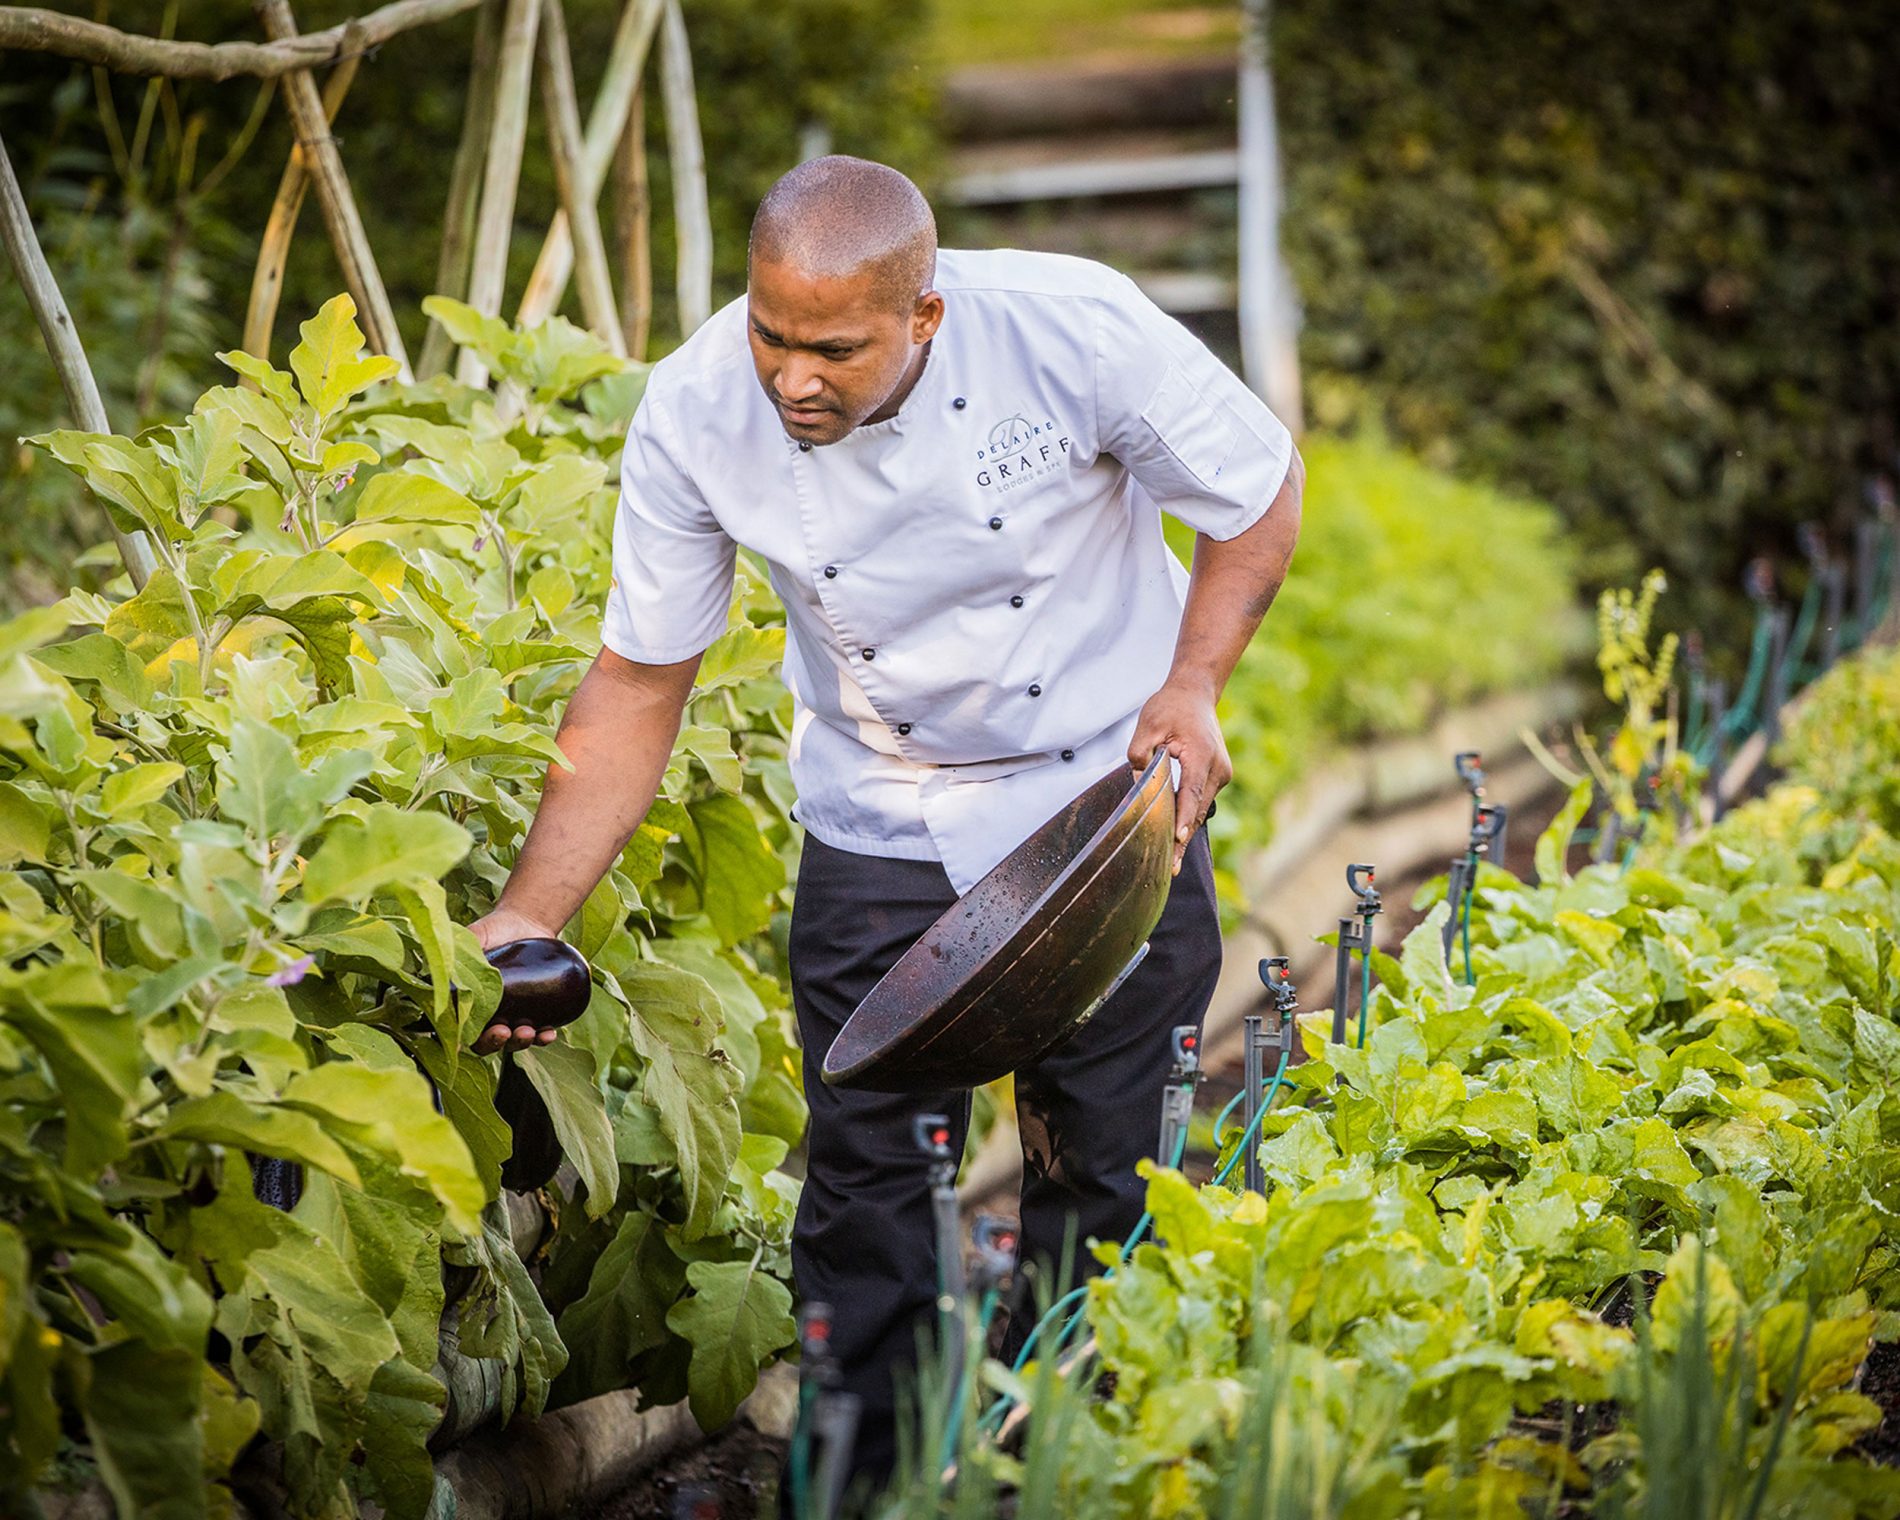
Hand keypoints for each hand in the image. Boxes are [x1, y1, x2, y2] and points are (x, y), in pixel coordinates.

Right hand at [468, 906, 564, 1054]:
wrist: (525, 922)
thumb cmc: (492, 931)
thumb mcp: (472, 939)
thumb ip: (456, 953)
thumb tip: (440, 968)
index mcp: (466, 1003)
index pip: (459, 1029)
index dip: (461, 1040)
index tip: (464, 1041)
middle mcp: (487, 1015)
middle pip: (486, 1042)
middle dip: (494, 1043)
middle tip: (502, 1032)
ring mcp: (511, 1016)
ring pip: (512, 1042)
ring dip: (519, 1043)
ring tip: (527, 1032)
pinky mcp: (535, 1012)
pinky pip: (539, 1032)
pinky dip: (543, 1037)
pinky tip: (549, 1034)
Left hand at [1127, 679, 1230, 874]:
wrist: (1195, 693)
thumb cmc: (1170, 707)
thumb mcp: (1147, 725)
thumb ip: (1140, 755)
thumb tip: (1139, 783)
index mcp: (1202, 755)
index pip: (1192, 793)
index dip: (1184, 818)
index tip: (1179, 840)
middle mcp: (1218, 768)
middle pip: (1197, 809)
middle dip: (1183, 838)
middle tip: (1170, 869)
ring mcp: (1222, 773)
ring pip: (1201, 807)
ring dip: (1186, 829)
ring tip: (1171, 860)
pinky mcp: (1218, 775)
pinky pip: (1201, 800)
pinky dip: (1189, 815)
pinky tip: (1175, 835)